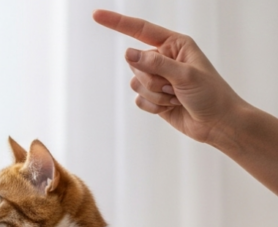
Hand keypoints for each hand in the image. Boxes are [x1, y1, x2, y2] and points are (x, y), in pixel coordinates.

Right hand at [92, 9, 246, 144]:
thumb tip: (128, 53)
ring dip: (155, 95)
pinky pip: (138, 100)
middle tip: (175, 87)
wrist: (218, 123)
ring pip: (135, 83)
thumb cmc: (211, 95)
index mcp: (175, 45)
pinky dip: (153, 106)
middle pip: (135, 63)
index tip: (96, 15)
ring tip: (176, 98)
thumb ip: (156, 64)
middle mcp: (164, 59)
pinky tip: (170, 108)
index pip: (140, 30)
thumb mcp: (186, 75)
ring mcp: (158, 78)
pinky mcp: (154, 97)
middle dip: (152, 79)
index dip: (117, 22)